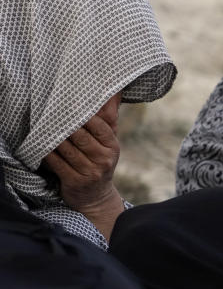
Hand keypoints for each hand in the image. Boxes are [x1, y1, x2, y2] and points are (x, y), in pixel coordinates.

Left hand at [42, 94, 124, 239]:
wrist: (96, 197)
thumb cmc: (100, 161)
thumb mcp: (108, 142)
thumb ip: (108, 118)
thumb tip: (114, 90)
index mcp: (113, 146)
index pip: (98, 126)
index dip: (83, 115)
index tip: (68, 104)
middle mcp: (104, 159)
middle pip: (80, 136)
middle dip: (64, 125)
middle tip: (50, 113)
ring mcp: (91, 172)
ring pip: (67, 149)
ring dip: (53, 138)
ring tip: (43, 127)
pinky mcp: (76, 181)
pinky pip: (57, 163)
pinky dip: (48, 153)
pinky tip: (42, 146)